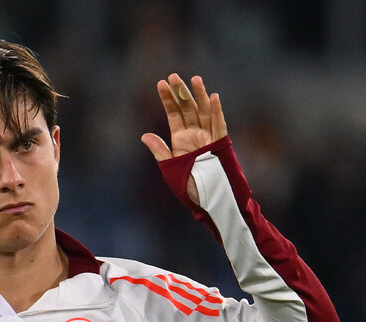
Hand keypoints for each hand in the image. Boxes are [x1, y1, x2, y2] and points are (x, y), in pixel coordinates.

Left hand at [141, 74, 226, 201]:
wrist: (208, 200)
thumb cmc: (190, 188)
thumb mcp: (170, 169)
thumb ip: (160, 151)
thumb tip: (145, 135)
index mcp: (181, 140)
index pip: (173, 114)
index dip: (168, 99)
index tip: (161, 83)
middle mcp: (194, 135)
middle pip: (187, 108)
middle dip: (180, 92)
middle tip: (173, 76)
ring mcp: (208, 137)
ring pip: (203, 112)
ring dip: (199, 95)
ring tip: (194, 79)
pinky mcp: (220, 144)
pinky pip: (219, 126)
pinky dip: (216, 112)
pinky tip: (213, 97)